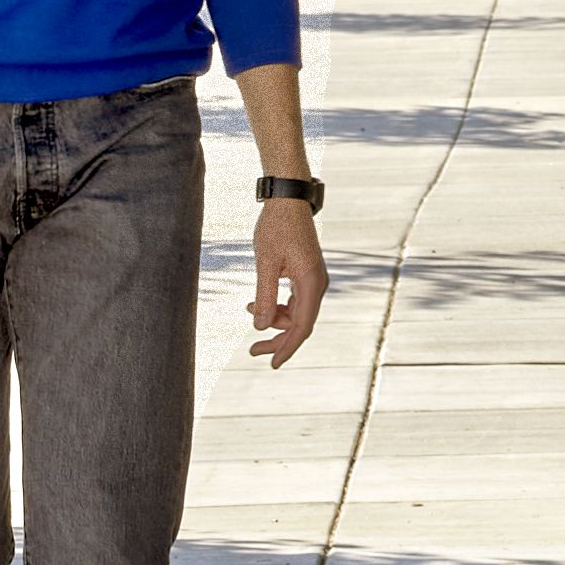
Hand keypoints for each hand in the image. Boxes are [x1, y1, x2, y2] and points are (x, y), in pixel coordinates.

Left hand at [249, 188, 327, 364]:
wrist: (288, 200)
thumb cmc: (277, 228)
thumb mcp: (266, 263)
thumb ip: (264, 296)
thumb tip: (260, 328)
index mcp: (311, 283)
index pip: (302, 326)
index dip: (287, 348)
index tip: (272, 365)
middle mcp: (317, 284)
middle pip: (300, 324)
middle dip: (277, 340)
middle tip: (252, 352)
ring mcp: (312, 279)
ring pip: (296, 313)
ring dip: (274, 320)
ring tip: (248, 311)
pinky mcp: (305, 274)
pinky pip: (294, 301)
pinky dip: (277, 307)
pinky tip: (257, 303)